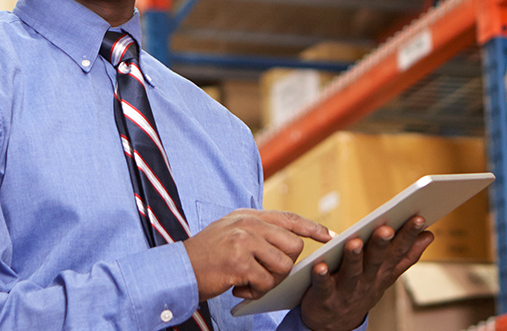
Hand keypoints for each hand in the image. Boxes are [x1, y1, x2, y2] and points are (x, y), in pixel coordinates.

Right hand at [183, 209, 330, 301]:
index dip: (312, 228)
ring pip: (282, 266)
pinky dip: (255, 291)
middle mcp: (247, 224)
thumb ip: (258, 232)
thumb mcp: (231, 232)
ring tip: (250, 282)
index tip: (330, 236)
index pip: (289, 219)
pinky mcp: (238, 262)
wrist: (177, 270)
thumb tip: (292, 242)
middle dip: (286, 265)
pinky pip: (265, 282)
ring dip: (270, 281)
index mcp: (248, 216)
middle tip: (267, 274)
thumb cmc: (206, 257)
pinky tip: (239, 289)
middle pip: (293, 246)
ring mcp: (243, 241)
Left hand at [299, 216, 433, 330]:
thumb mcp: (387, 276)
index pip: (399, 252)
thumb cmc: (361, 290)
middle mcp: (367, 281)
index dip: (409, 236)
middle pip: (376, 261)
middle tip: (386, 229)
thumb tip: (429, 236)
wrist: (334, 324)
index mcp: (382, 272)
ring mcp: (346, 290)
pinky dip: (322, 277)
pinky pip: (323, 286)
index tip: (419, 218)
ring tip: (355, 243)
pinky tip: (320, 266)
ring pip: (352, 273)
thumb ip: (406, 257)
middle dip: (382, 245)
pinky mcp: (324, 297)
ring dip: (353, 258)